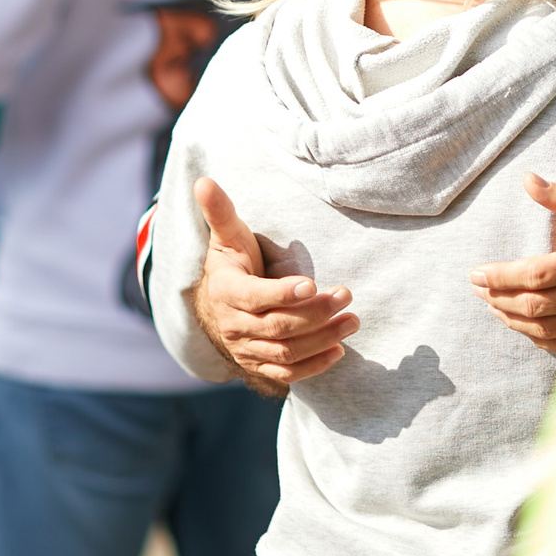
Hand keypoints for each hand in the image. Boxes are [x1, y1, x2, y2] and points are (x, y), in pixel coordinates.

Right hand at [189, 178, 356, 394]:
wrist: (218, 304)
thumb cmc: (231, 261)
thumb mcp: (226, 236)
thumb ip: (219, 211)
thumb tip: (203, 180)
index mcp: (226, 292)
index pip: (254, 298)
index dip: (282, 294)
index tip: (313, 283)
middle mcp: (233, 326)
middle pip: (277, 326)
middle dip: (315, 313)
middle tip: (347, 295)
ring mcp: (246, 349)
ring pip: (285, 352)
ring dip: (321, 339)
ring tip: (352, 321)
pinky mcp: (259, 365)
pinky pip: (286, 374)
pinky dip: (312, 367)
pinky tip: (338, 350)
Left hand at [470, 174, 555, 355]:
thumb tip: (528, 181)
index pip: (536, 273)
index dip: (501, 276)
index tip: (476, 273)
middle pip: (535, 304)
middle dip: (499, 297)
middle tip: (478, 288)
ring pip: (545, 328)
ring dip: (512, 319)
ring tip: (493, 304)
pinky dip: (536, 336)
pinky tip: (522, 324)